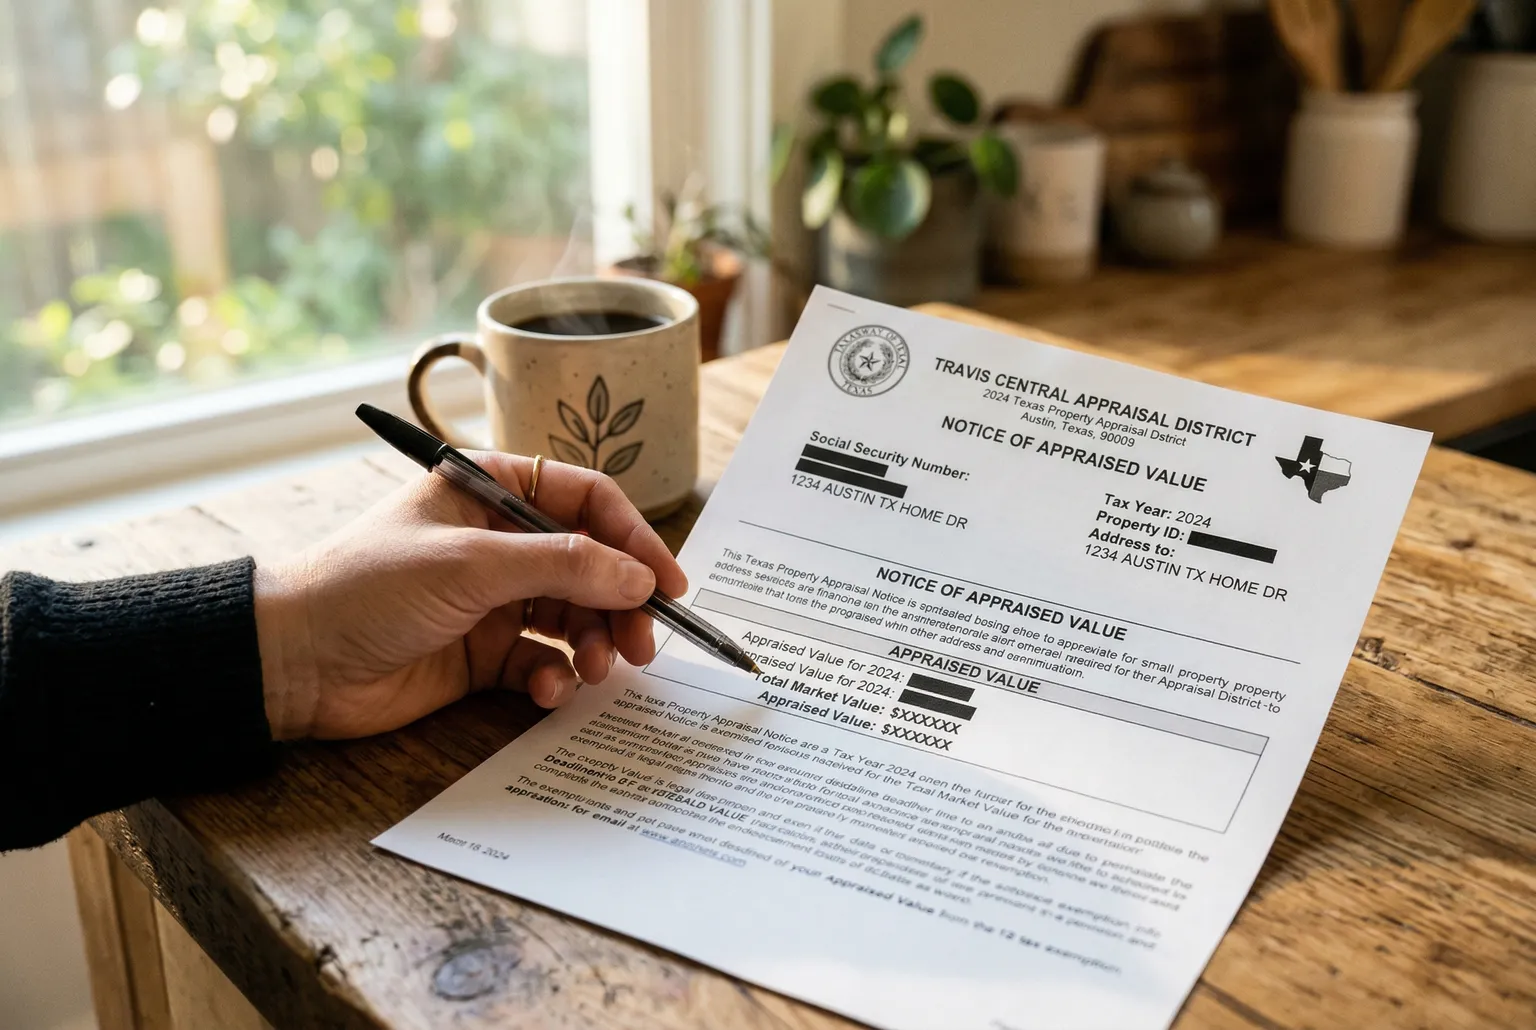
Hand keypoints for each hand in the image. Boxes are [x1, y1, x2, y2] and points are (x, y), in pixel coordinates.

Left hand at [252, 453, 687, 739]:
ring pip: (573, 616)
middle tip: (643, 643)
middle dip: (621, 603)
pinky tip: (547, 688)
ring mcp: (492, 599)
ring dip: (594, 643)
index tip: (668, 582)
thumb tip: (640, 577)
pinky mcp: (482, 653)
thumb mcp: (472, 564)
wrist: (293, 662)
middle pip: (590, 564)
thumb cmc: (367, 587)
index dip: (634, 538)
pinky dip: (555, 675)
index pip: (586, 500)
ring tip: (597, 669)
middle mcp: (498, 541)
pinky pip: (543, 660)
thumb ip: (563, 565)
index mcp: (491, 491)